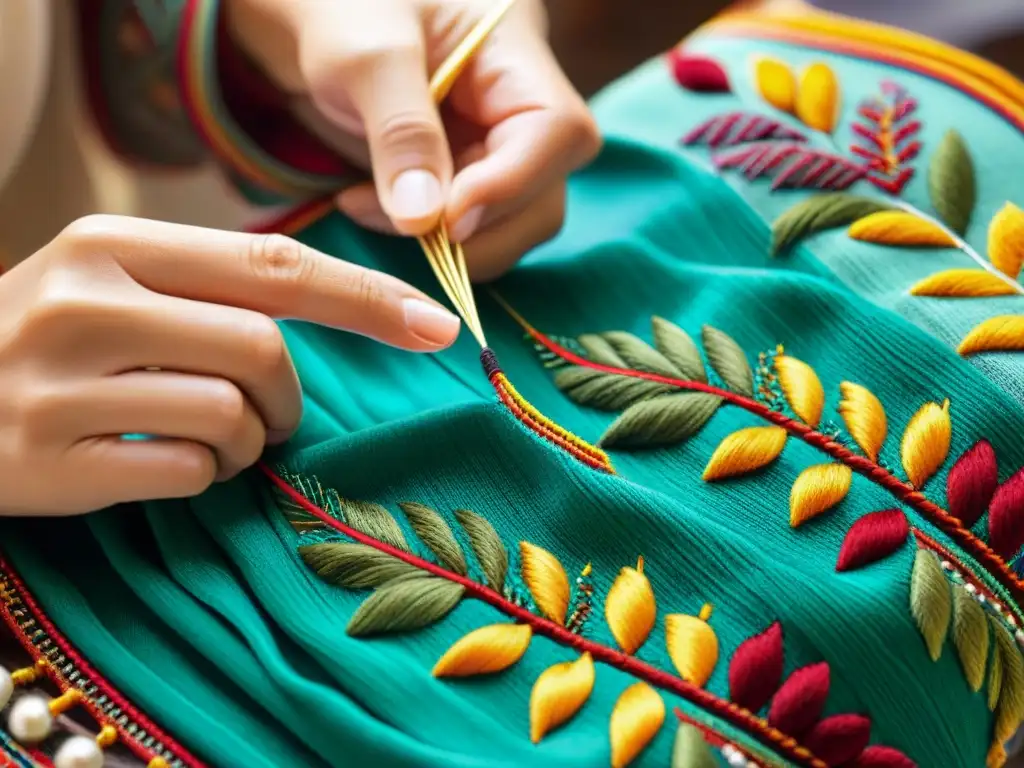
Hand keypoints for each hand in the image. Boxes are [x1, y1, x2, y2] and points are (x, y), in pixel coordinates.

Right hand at [0, 215, 459, 515]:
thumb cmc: (50, 338)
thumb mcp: (120, 285)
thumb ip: (216, 289)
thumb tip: (350, 307)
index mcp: (115, 247)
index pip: (275, 267)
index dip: (367, 300)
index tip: (438, 327)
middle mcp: (84, 304)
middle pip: (263, 349)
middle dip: (289, 395)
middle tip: (266, 411)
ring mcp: (59, 384)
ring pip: (230, 417)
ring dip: (245, 441)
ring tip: (204, 438)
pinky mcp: (48, 460)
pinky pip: (185, 473)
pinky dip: (201, 477)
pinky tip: (160, 464)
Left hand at [226, 0, 601, 279]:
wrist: (308, 18)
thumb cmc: (339, 9)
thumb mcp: (363, 54)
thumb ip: (400, 130)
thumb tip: (425, 219)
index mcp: (514, 54)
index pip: (557, 131)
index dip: (512, 184)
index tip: (448, 218)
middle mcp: (519, 108)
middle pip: (545, 194)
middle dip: (475, 228)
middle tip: (396, 219)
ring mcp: (495, 150)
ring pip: (514, 226)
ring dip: (448, 244)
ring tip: (368, 208)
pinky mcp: (466, 181)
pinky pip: (472, 234)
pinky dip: (430, 242)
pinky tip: (375, 211)